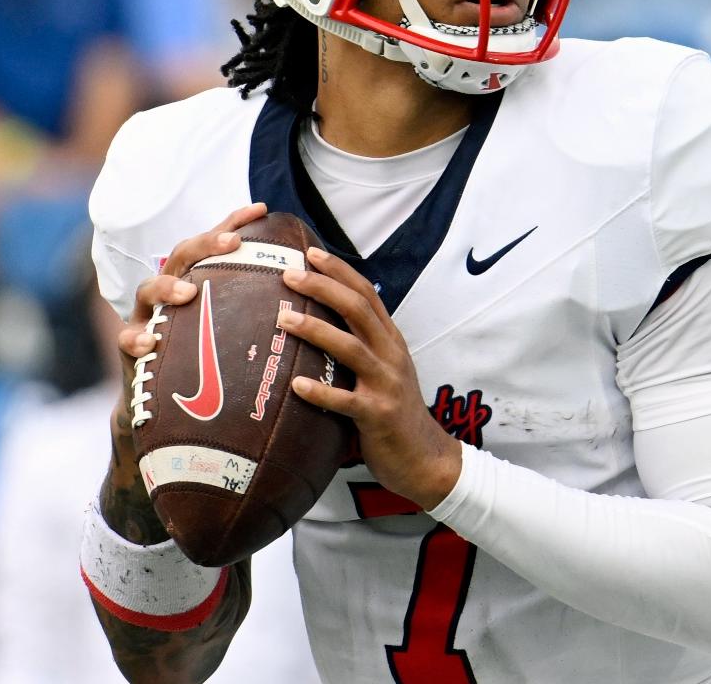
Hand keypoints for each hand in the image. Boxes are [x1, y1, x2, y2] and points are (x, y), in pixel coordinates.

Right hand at [99, 202, 268, 542]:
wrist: (174, 426)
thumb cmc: (219, 379)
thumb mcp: (245, 345)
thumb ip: (270, 319)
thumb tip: (324, 299)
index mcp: (202, 289)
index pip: (216, 246)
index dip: (234, 223)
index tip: (261, 208)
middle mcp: (171, 299)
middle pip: (179, 257)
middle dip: (202, 246)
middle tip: (230, 246)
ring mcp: (148, 323)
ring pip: (146, 292)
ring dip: (165, 288)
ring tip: (187, 293)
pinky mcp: (133, 357)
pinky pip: (128, 344)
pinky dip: (135, 340)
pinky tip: (148, 343)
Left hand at [281, 247, 463, 510]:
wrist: (426, 458)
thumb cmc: (394, 414)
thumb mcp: (384, 371)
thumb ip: (360, 347)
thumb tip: (319, 326)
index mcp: (391, 341)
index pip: (367, 294)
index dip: (340, 271)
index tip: (310, 252)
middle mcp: (391, 356)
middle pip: (358, 310)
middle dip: (323, 287)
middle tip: (289, 273)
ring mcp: (387, 385)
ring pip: (351, 348)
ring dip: (316, 330)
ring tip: (284, 319)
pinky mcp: (379, 416)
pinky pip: (346, 401)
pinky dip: (321, 392)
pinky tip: (296, 386)